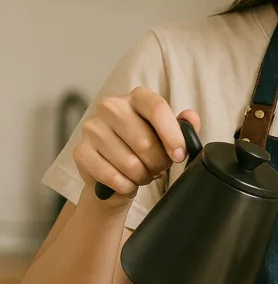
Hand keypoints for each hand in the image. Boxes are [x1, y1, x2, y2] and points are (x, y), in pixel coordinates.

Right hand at [74, 86, 200, 205]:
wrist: (115, 174)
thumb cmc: (145, 149)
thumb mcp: (168, 136)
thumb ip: (183, 127)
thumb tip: (191, 118)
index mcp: (137, 97)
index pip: (156, 108)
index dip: (172, 135)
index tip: (180, 156)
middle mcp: (110, 106)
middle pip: (144, 141)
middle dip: (158, 163)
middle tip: (158, 168)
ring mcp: (92, 128)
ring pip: (129, 163)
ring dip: (142, 176)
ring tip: (142, 174)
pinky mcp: (80, 152)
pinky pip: (111, 176)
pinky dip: (125, 186)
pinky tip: (127, 182)